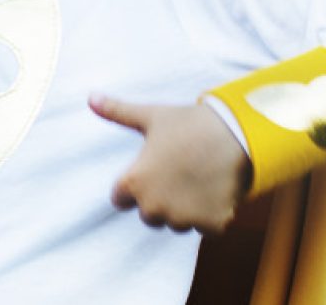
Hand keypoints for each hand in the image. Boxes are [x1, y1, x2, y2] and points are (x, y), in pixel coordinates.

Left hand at [88, 95, 251, 233]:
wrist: (234, 134)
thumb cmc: (188, 124)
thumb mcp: (150, 116)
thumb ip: (117, 112)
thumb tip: (90, 98)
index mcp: (134, 183)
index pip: (120, 199)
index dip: (134, 184)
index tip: (149, 170)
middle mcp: (154, 207)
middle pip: (148, 214)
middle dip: (158, 199)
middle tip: (175, 173)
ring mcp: (183, 218)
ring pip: (176, 222)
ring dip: (183, 209)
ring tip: (195, 179)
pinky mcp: (210, 224)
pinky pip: (204, 227)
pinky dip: (209, 215)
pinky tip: (213, 190)